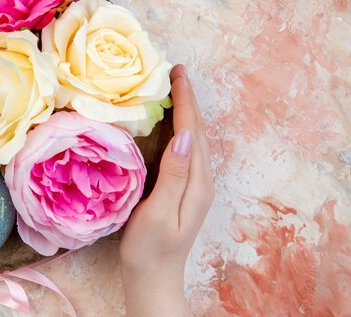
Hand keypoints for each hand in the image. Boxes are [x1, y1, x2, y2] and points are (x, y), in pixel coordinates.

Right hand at [120, 65, 213, 316]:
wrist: (153, 279)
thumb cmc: (150, 249)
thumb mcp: (159, 212)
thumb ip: (174, 174)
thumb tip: (184, 135)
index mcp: (196, 183)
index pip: (192, 132)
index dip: (185, 101)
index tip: (177, 73)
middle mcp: (201, 181)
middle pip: (198, 132)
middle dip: (189, 100)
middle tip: (176, 72)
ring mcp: (195, 186)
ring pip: (193, 139)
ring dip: (186, 112)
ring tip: (176, 89)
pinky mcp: (184, 190)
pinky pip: (186, 150)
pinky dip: (180, 129)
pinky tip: (172, 123)